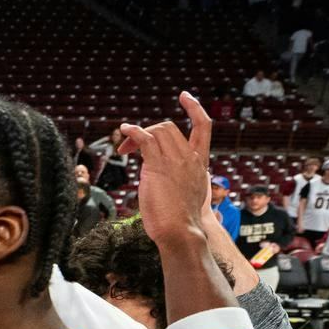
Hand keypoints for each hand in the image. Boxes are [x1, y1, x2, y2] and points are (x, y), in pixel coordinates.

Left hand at [118, 91, 213, 247]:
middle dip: (149, 130)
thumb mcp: (188, 195)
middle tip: (131, 147)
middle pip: (169, 127)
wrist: (180, 232)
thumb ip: (182, 181)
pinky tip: (124, 131)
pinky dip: (132, 132)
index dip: (195, 109)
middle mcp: (190, 158)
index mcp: (200, 164)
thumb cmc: (181, 222)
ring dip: (137, 135)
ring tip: (124, 150)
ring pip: (156, 131)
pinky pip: (144, 139)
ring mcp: (175, 161)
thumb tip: (167, 182)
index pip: (204, 127)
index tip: (185, 97)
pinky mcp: (158, 166)